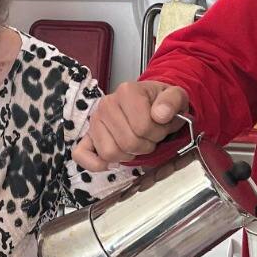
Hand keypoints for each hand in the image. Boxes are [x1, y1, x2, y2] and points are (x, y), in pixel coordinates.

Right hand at [73, 81, 190, 170]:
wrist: (151, 102)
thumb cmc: (161, 103)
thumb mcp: (176, 97)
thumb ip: (172, 102)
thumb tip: (160, 114)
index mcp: (127, 92)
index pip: (143, 127)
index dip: (157, 133)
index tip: (161, 126)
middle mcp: (106, 104)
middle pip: (128, 142)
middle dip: (146, 145)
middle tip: (151, 136)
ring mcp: (95, 120)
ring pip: (110, 152)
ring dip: (128, 155)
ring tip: (136, 143)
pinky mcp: (88, 135)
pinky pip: (81, 154)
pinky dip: (94, 163)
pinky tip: (110, 163)